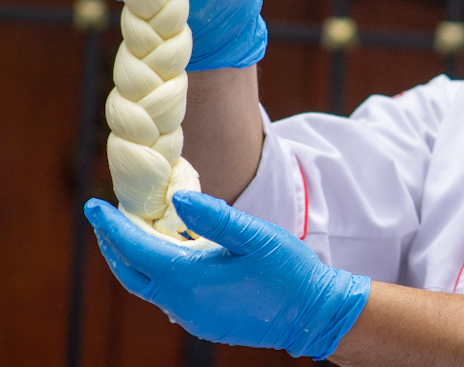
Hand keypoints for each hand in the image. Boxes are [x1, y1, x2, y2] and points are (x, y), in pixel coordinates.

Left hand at [84, 192, 370, 358]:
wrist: (313, 314)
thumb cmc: (288, 271)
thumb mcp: (256, 236)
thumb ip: (216, 217)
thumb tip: (177, 199)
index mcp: (190, 278)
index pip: (135, 249)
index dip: (111, 226)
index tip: (93, 205)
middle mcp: (183, 303)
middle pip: (131, 272)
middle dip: (113, 244)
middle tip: (103, 218)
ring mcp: (193, 318)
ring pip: (148, 286)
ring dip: (135, 259)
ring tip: (132, 232)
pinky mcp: (205, 323)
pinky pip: (168, 296)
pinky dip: (157, 272)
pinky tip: (169, 255)